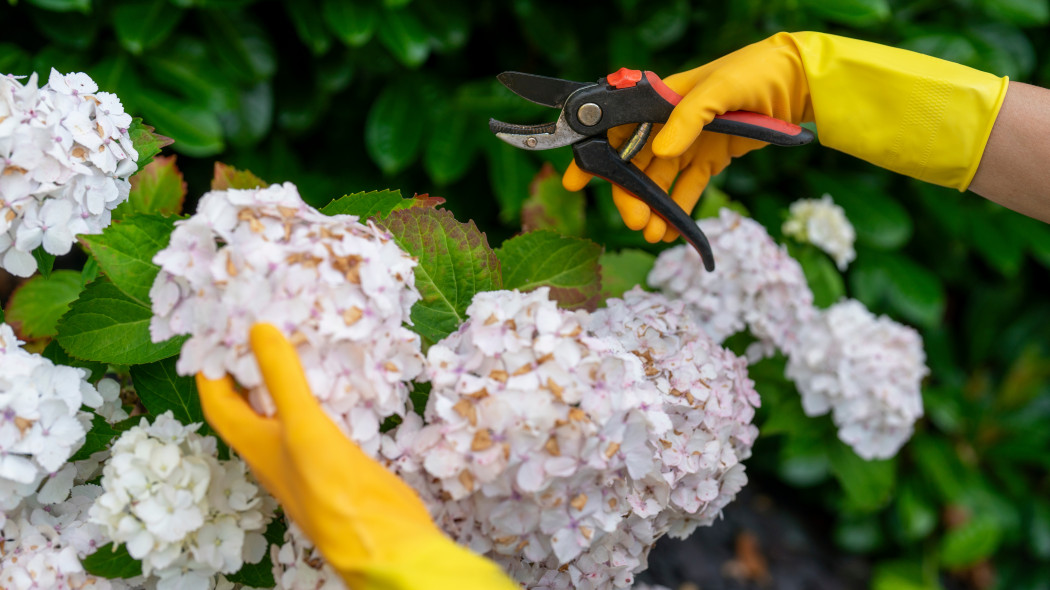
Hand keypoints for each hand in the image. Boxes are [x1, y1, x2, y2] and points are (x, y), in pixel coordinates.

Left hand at [196, 324, 516, 589]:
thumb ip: (282, 378)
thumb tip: (256, 330)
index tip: (218, 331)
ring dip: (286, 378)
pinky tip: (337, 379)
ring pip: (285, 410)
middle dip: (249, 365)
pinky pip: (318, 418)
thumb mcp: (303, 426)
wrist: (384, 541)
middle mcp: (274, 451)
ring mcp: (306, 457)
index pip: (218, 401)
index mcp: (255, 446)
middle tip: (261, 324)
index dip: (211, 367)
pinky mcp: (337, 461)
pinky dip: (319, 394)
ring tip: (297, 339)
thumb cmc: (335, 492)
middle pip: (250, 403)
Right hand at [563, 33, 811, 242]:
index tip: (575, 181)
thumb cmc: (756, 73)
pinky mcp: (711, 157)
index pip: (617, 129)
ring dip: (652, 207)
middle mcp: (668, 122)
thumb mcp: (721, 89)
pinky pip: (687, 187)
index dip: (595, 156)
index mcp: (660, 99)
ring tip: (651, 233)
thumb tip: (661, 152)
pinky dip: (678, 210)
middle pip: (636, 163)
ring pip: (659, 180)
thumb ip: (688, 118)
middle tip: (633, 220)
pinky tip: (670, 231)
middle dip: (629, 194)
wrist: (798, 81)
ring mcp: (689, 141)